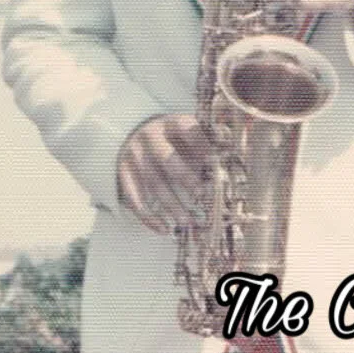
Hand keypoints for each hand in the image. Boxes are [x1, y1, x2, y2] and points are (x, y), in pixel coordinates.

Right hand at [116, 113, 210, 233]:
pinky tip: (163, 229)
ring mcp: (134, 155)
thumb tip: (229, 145)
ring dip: (170, 204)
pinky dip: (148, 216)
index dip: (202, 146)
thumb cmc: (174, 138)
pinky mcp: (123, 172)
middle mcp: (150, 136)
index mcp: (171, 124)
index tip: (216, 162)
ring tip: (187, 222)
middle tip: (202, 195)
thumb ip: (210, 139)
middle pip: (166, 158)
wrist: (134, 133)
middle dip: (185, 177)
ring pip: (153, 182)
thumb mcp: (189, 131)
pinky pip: (133, 197)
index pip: (187, 131)